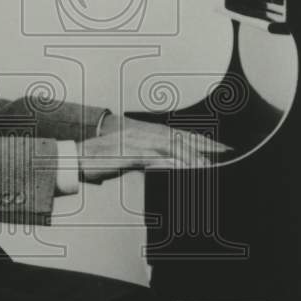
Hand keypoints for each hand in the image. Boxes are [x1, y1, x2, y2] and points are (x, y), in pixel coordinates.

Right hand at [78, 114, 230, 183]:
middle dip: (202, 144)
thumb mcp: (128, 159)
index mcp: (143, 133)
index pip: (176, 135)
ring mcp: (136, 142)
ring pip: (171, 145)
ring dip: (191, 154)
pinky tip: (185, 167)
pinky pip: (156, 156)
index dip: (197, 140)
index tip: (216, 147)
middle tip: (224, 151)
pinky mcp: (130, 153)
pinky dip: (173, 161)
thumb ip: (148, 160)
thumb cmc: (99, 160)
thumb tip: (167, 164)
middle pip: (178, 137)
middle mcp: (142, 134)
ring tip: (209, 164)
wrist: (76, 158)